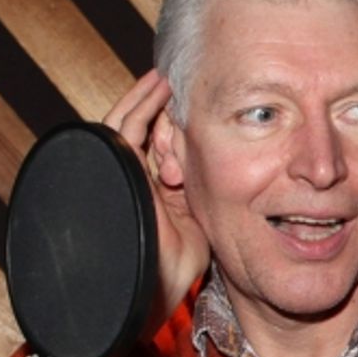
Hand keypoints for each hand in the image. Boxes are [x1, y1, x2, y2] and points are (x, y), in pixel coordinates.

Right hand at [103, 70, 210, 328]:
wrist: (151, 279)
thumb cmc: (177, 263)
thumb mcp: (199, 223)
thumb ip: (207, 196)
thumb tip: (241, 175)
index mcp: (152, 194)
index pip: (163, 150)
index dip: (178, 128)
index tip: (199, 109)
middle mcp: (134, 181)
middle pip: (147, 132)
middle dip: (166, 110)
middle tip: (184, 87)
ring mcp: (122, 173)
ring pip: (132, 123)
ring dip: (152, 99)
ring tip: (171, 77)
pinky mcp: (115, 168)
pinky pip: (124, 125)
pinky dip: (142, 103)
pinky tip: (160, 86)